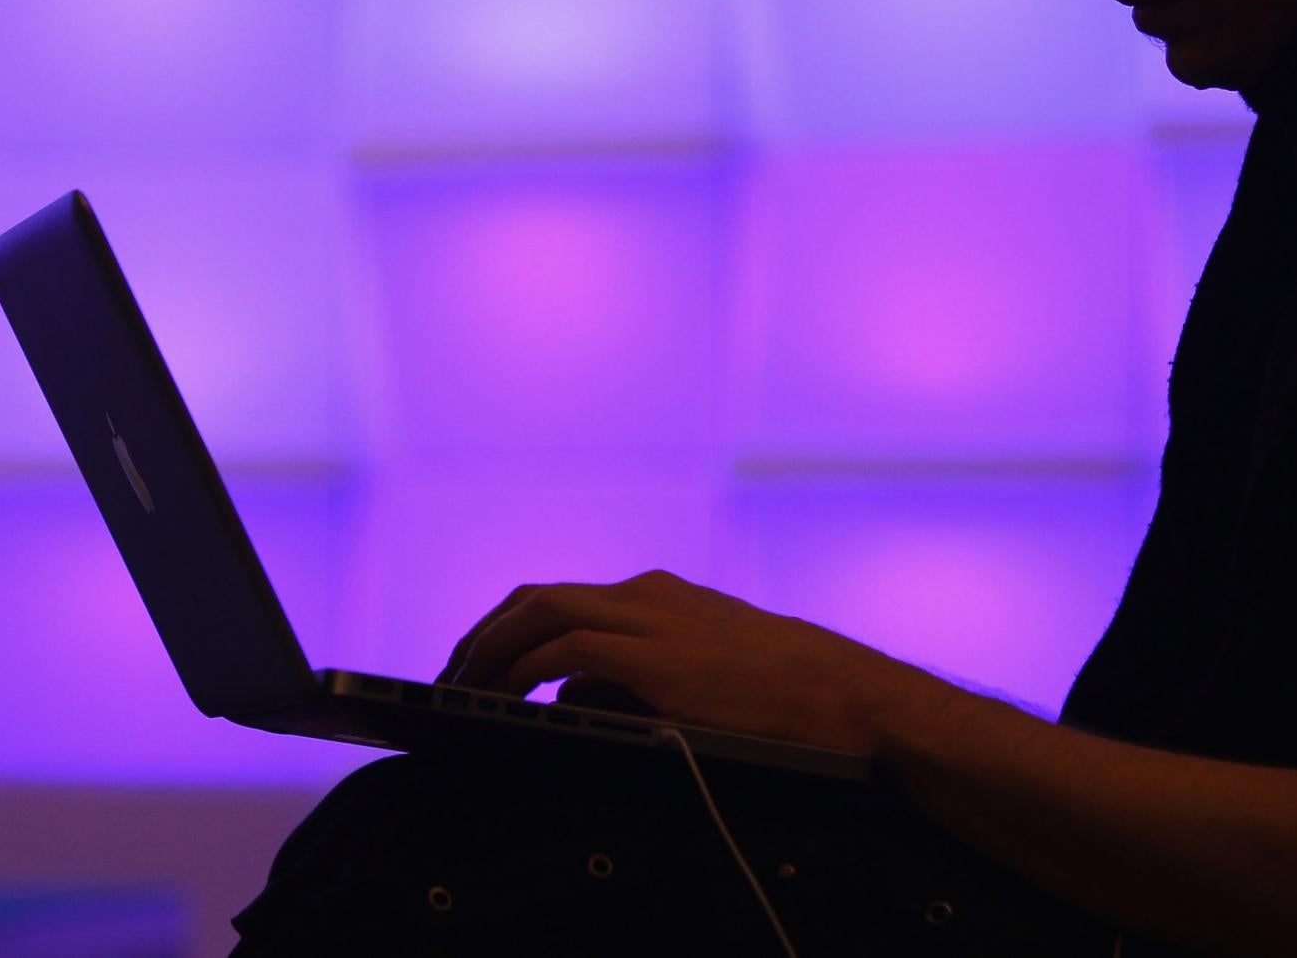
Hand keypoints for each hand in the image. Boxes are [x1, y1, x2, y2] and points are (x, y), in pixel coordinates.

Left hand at [435, 569, 932, 758]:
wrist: (846, 697)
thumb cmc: (781, 697)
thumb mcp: (699, 676)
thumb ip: (634, 677)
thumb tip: (572, 696)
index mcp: (658, 596)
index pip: (558, 599)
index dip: (505, 630)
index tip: (473, 665)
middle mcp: (648, 594)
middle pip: (535, 597)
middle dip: (481, 638)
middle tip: (450, 683)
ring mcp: (653, 618)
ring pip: (540, 612)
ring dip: (489, 653)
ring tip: (462, 696)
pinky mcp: (658, 655)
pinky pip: (567, 649)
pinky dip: (524, 669)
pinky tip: (505, 701)